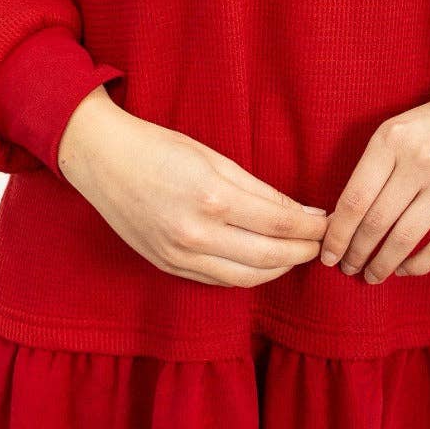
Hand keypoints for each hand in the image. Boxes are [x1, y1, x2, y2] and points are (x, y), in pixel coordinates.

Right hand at [57, 87, 328, 286]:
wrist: (102, 160)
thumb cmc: (159, 148)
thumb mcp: (215, 158)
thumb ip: (259, 190)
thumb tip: (301, 213)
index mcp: (213, 198)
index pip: (280, 223)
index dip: (311, 227)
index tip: (327, 222)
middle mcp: (197, 234)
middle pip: (270, 257)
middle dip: (303, 252)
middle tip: (322, 244)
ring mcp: (180, 255)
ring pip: (247, 278)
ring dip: (279, 269)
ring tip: (297, 255)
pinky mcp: (168, 266)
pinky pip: (219, 280)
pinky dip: (248, 275)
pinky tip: (263, 262)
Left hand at [318, 82, 429, 283]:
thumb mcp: (398, 130)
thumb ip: (373, 167)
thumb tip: (342, 219)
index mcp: (390, 139)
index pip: (354, 199)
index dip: (337, 235)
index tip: (327, 254)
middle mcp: (418, 160)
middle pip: (375, 223)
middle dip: (355, 253)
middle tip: (348, 267)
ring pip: (404, 239)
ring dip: (382, 264)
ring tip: (372, 275)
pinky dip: (418, 266)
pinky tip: (404, 269)